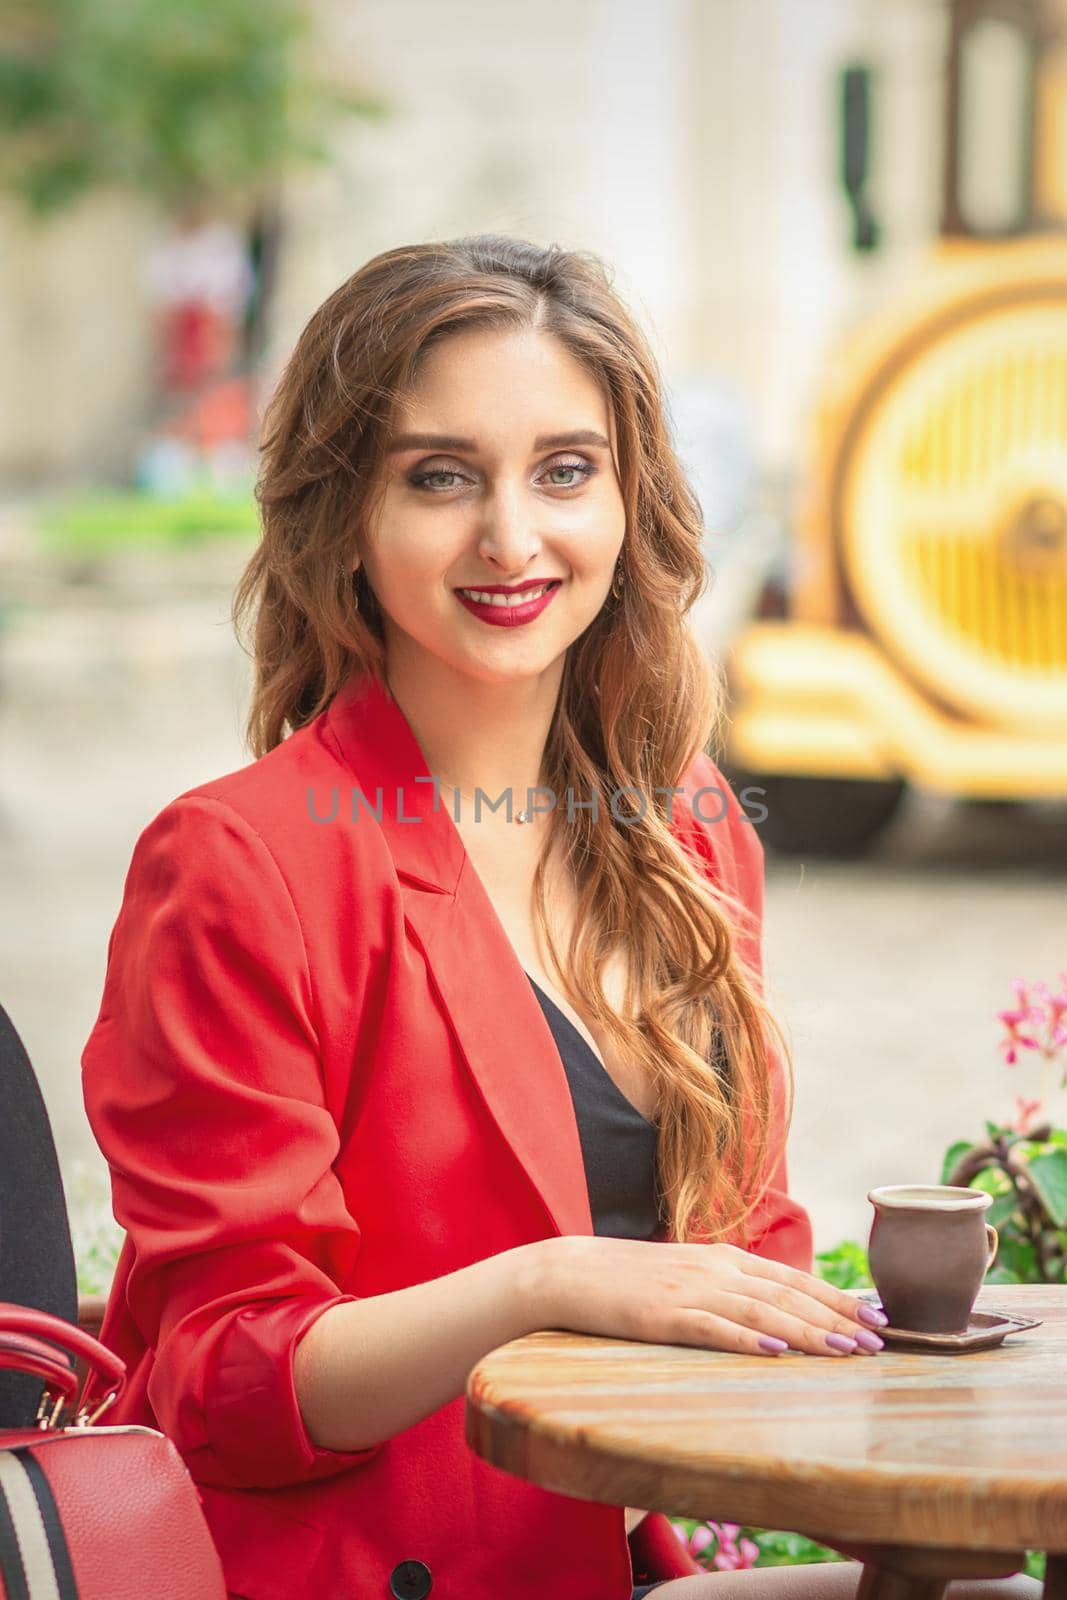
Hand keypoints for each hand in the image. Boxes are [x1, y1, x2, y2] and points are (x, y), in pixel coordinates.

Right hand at [536, 1236, 886, 1357]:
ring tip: (844, 1349)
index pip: (791, 1278)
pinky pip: (712, 1329)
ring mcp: (689, 1291)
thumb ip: (728, 1290)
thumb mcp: (687, 1276)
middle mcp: (714, 1269)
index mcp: (722, 1259)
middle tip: (878, 1340)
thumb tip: (774, 1317)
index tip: (876, 1315)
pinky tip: (774, 1352)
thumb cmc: (630, 1282)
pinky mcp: (662, 1316)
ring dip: (806, 1332)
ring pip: (760, 1312)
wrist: (569, 1273)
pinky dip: (745, 1340)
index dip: (836, 1296)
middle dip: (836, 1317)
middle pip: (786, 1294)